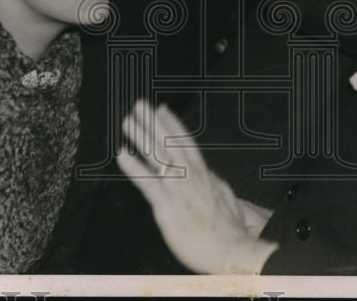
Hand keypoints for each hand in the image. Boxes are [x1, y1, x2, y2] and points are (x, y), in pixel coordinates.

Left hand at [116, 99, 277, 273]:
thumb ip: (215, 186)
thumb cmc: (231, 231)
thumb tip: (211, 177)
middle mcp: (191, 176)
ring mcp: (179, 189)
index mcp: (204, 175)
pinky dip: (134, 167)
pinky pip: (147, 182)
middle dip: (153, 122)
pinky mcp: (168, 206)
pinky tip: (123, 155)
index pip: (186, 142)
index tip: (162, 110)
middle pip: (170, 142)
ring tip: (128, 122)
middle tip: (140, 106)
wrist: (234, 250)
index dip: (173, 124)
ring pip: (158, 156)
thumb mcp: (227, 199)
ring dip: (141, 136)